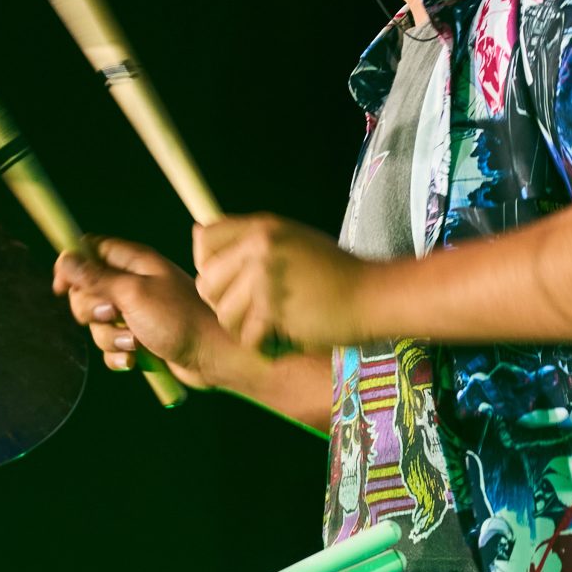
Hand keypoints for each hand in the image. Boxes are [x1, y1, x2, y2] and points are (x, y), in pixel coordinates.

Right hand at [52, 237, 225, 385]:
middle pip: (86, 290)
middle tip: (115, 314)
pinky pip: (110, 345)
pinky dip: (118, 354)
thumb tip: (65, 259)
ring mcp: (135, 312)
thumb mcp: (133, 294)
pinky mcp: (138, 338)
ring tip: (135, 341)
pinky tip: (135, 358)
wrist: (213, 356)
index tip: (62, 286)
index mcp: (134, 262)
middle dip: (92, 310)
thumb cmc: (180, 319)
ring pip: (97, 323)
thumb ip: (97, 278)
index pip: (90, 250)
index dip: (72, 266)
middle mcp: (132, 283)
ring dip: (110, 336)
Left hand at [193, 212, 374, 354]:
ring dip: (243, 327)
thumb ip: (251, 241)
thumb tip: (199, 237)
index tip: (227, 280)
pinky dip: (262, 344)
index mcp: (262, 227)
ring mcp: (266, 276)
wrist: (373, 294)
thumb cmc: (335, 273)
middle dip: (222, 302)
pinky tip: (281, 337)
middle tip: (250, 312)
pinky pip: (246, 335)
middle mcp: (260, 246)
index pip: (205, 239)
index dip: (208, 264)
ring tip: (268, 326)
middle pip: (206, 281)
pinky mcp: (275, 307)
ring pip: (223, 312)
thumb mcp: (292, 241)